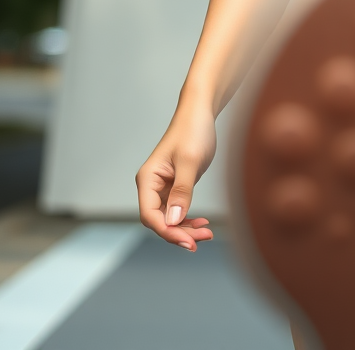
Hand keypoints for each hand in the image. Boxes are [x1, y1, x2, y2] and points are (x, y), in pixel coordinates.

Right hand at [136, 104, 217, 250]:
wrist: (201, 113)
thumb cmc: (193, 131)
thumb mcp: (190, 161)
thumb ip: (182, 190)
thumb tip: (173, 220)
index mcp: (147, 179)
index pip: (150, 215)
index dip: (167, 231)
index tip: (188, 241)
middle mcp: (152, 186)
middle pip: (160, 220)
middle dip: (180, 232)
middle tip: (203, 238)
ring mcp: (164, 187)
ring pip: (169, 218)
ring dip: (186, 228)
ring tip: (207, 233)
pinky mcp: (176, 186)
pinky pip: (178, 210)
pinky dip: (188, 219)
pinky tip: (202, 224)